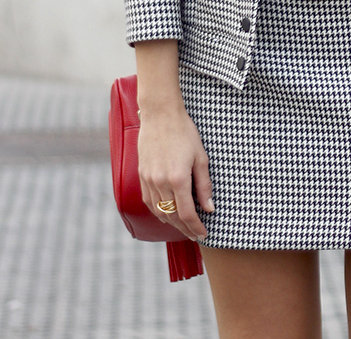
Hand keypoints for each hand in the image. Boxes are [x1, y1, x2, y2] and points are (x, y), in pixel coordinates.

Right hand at [137, 102, 213, 240]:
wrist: (160, 114)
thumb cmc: (184, 132)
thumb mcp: (200, 157)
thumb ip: (204, 185)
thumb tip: (209, 208)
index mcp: (178, 178)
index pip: (186, 214)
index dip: (195, 227)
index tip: (203, 233)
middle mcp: (160, 182)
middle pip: (172, 217)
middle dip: (185, 229)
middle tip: (195, 234)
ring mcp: (149, 180)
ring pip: (159, 211)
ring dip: (171, 223)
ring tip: (183, 226)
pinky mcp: (142, 175)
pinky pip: (149, 201)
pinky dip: (159, 211)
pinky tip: (167, 212)